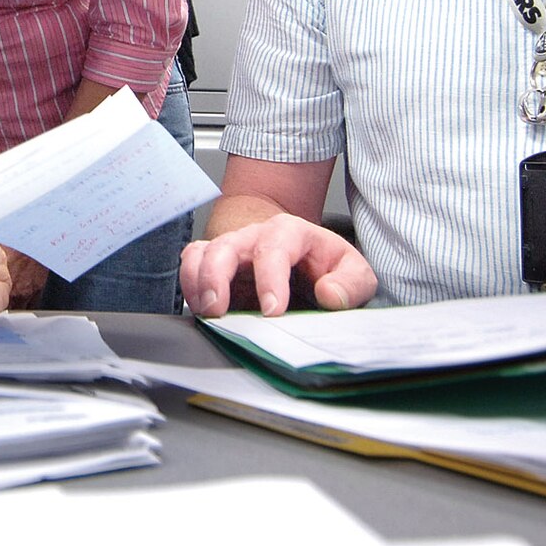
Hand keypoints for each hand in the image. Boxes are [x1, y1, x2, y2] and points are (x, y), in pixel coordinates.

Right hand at [179, 213, 377, 317]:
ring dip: (198, 282)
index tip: (272, 310)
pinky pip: (191, 266)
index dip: (270, 279)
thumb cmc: (329, 268)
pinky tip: (200, 309)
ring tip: (207, 312)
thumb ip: (351, 284)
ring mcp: (233, 251)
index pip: (275, 247)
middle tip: (220, 310)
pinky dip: (190, 287)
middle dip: (218, 277)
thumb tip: (329, 294)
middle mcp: (256, 237)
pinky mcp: (216, 268)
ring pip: (202, 253)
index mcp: (292, 233)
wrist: (308, 265)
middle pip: (227, 245)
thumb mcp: (355, 274)